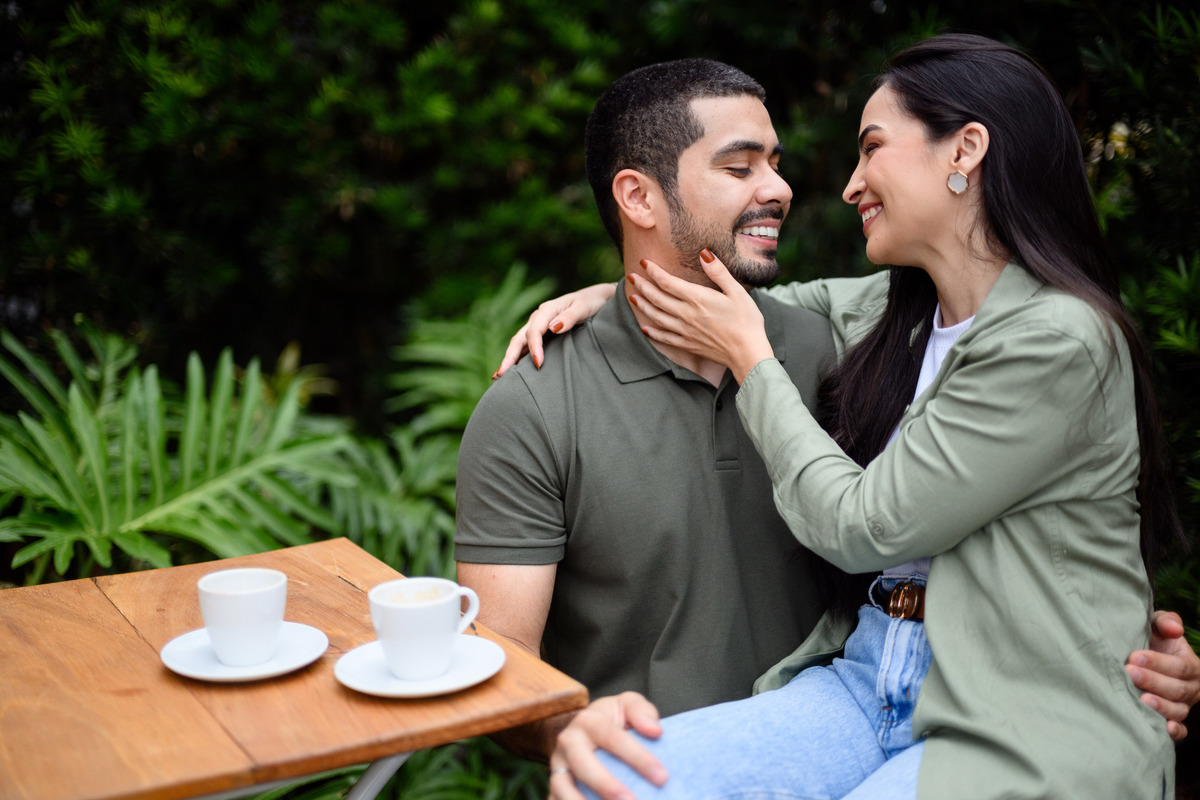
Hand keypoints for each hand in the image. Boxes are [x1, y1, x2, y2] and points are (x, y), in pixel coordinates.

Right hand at [494, 284, 616, 377]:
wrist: (596, 298)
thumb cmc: (592, 303)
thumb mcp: (584, 308)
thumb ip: (570, 317)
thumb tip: (553, 328)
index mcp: (547, 310)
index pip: (534, 331)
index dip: (534, 348)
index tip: (538, 364)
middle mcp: (539, 318)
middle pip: (519, 338)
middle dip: (509, 357)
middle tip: (500, 375)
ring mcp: (538, 325)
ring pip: (519, 343)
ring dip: (509, 359)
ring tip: (499, 376)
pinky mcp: (542, 333)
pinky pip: (527, 346)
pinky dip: (518, 358)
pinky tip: (513, 371)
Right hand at [548, 692, 666, 799]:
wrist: (584, 731)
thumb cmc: (614, 720)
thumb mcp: (628, 705)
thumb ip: (641, 711)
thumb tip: (654, 730)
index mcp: (588, 721)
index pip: (611, 737)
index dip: (637, 757)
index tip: (661, 777)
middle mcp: (568, 742)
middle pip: (582, 763)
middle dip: (606, 784)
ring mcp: (557, 766)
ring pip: (561, 786)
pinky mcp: (554, 786)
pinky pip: (555, 799)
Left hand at [634, 250, 774, 383]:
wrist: (747, 353)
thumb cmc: (746, 321)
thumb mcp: (736, 291)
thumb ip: (718, 272)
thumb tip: (704, 253)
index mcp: (697, 299)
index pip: (668, 282)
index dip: (653, 271)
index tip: (643, 262)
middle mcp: (686, 314)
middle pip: (657, 298)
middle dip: (642, 286)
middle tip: (631, 276)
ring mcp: (685, 331)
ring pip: (657, 316)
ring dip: (643, 306)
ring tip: (632, 297)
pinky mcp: (688, 344)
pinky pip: (665, 338)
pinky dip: (653, 332)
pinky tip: (645, 328)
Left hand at [1126, 610, 1199, 739]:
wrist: (1139, 659)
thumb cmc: (1151, 641)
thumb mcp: (1157, 626)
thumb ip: (1166, 621)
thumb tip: (1175, 630)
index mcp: (1190, 665)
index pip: (1179, 666)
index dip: (1158, 662)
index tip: (1134, 656)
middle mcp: (1191, 688)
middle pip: (1177, 689)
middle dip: (1153, 681)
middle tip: (1129, 673)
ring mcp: (1183, 706)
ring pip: (1178, 710)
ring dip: (1160, 706)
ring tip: (1141, 700)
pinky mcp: (1174, 720)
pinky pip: (1181, 731)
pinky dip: (1175, 732)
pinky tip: (1164, 729)